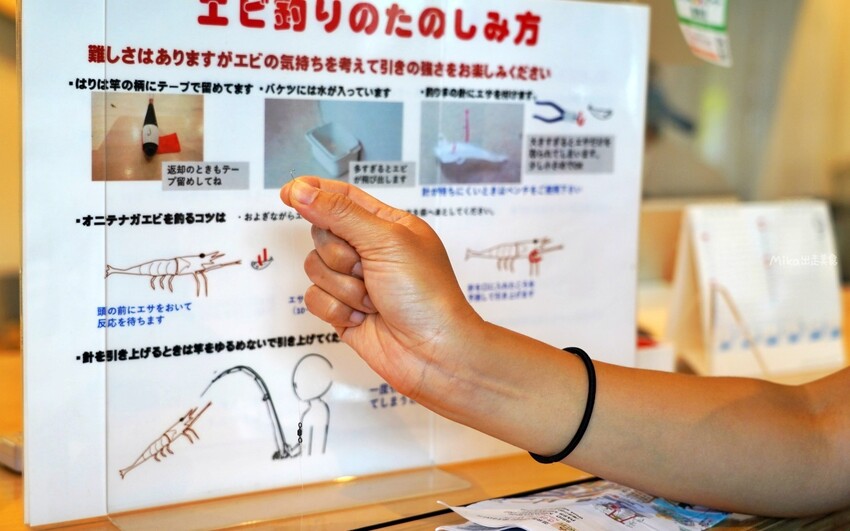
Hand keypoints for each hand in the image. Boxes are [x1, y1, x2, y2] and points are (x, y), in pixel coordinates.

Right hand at [280, 177, 482, 400]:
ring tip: (373, 299)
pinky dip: (337, 309)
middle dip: (340, 255)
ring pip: (315, 267)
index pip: (343, 198)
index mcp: (388, 225)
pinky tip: (364, 318)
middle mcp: (371, 250)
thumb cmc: (426, 294)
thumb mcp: (385, 241)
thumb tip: (300, 190)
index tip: (287, 192)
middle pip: (322, 233)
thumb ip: (339, 213)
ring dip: (343, 286)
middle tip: (367, 269)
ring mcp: (356, 282)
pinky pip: (314, 299)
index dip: (314, 192)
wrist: (433, 353)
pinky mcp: (344, 311)